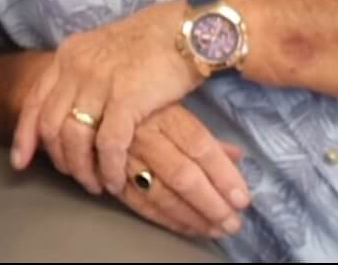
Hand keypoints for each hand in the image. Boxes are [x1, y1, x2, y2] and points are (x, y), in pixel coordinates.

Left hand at [11, 0, 201, 196]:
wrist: (187, 30)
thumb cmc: (151, 43)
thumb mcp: (103, 51)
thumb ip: (82, 75)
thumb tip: (70, 108)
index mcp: (68, 55)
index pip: (34, 100)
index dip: (24, 136)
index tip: (20, 163)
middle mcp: (77, 67)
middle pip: (51, 125)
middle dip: (60, 159)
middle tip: (75, 176)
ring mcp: (99, 82)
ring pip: (76, 139)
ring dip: (83, 169)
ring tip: (96, 184)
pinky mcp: (126, 98)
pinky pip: (108, 145)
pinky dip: (109, 168)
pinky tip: (115, 180)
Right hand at [116, 104, 253, 241]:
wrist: (95, 107)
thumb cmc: (144, 107)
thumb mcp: (177, 110)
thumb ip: (207, 138)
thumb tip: (238, 157)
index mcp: (166, 115)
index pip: (200, 147)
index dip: (223, 175)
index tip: (242, 198)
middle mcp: (145, 136)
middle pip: (182, 175)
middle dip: (211, 204)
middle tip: (233, 223)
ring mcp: (125, 159)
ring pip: (162, 194)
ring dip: (191, 217)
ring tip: (215, 230)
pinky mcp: (111, 178)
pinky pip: (139, 204)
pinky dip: (165, 220)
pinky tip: (188, 228)